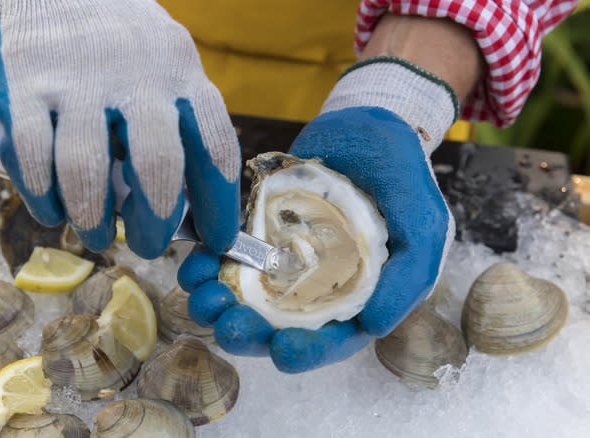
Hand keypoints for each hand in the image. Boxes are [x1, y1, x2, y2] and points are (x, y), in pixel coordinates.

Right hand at [0, 0, 239, 257]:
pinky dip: (43, 196)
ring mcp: (77, 81)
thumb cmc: (122, 38)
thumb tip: (189, 201)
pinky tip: (52, 209)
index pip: (215, 148)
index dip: (219, 205)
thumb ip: (182, 120)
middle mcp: (135, 77)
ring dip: (93, 219)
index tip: (216, 239)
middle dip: (155, 223)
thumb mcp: (169, 62)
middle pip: (156, 166)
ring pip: (86, 170)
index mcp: (182, 74)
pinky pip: (32, 157)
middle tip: (148, 245)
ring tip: (95, 234)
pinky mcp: (23, 84)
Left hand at [178, 106, 453, 372]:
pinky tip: (195, 264)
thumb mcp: (423, 226)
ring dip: (220, 304)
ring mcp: (281, 258)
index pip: (330, 339)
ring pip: (244, 294)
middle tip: (228, 326)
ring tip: (203, 300)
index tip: (281, 351)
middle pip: (277, 325)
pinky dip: (207, 263)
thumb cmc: (404, 178)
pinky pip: (226, 253)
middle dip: (250, 332)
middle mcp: (314, 286)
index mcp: (355, 297)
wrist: (368, 123)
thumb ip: (409, 276)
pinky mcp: (255, 230)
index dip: (307, 352)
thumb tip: (374, 326)